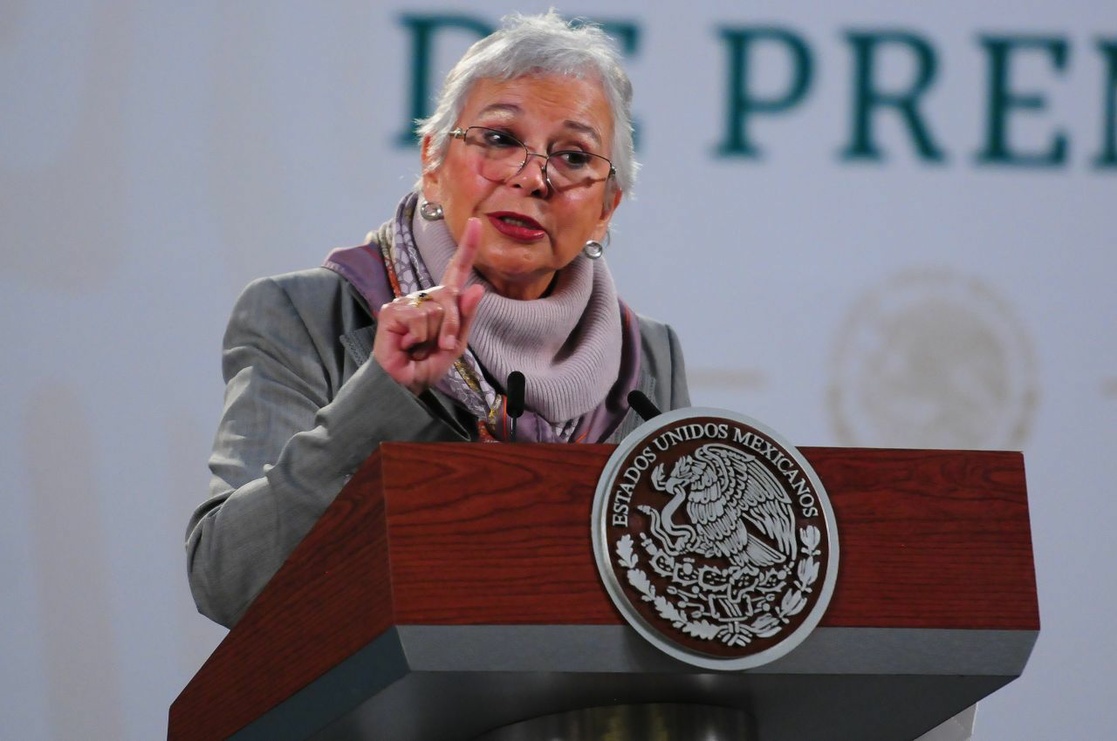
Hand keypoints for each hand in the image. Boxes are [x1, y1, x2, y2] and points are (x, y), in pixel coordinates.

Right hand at [373, 217, 485, 394]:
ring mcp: (405, 302)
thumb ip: (466, 318)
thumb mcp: (454, 345)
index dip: (466, 247)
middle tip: (437, 346)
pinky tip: (406, 343)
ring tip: (419, 346)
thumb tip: (477, 289)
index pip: (456, 271)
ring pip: (437, 309)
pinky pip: (420, 317)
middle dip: (452, 326)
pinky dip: (418, 336)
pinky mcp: (391, 311)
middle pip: (451, 296)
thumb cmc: (425, 366)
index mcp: (441, 303)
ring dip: (434, 334)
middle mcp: (423, 297)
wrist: (402, 385)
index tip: (475, 222)